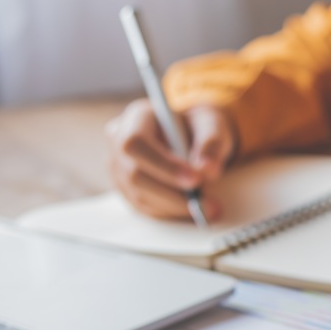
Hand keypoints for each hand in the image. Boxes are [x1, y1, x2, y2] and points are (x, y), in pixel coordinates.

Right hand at [105, 99, 236, 219]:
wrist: (193, 136)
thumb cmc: (199, 127)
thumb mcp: (212, 124)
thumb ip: (212, 143)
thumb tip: (208, 170)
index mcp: (137, 117)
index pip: (137, 144)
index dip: (164, 166)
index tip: (196, 180)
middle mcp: (119, 141)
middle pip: (134, 174)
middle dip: (172, 193)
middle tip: (205, 202)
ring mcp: (118, 167)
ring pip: (139, 195)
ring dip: (174, 206)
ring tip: (208, 208)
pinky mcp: (125, 188)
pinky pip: (143, 206)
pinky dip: (170, 212)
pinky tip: (192, 208)